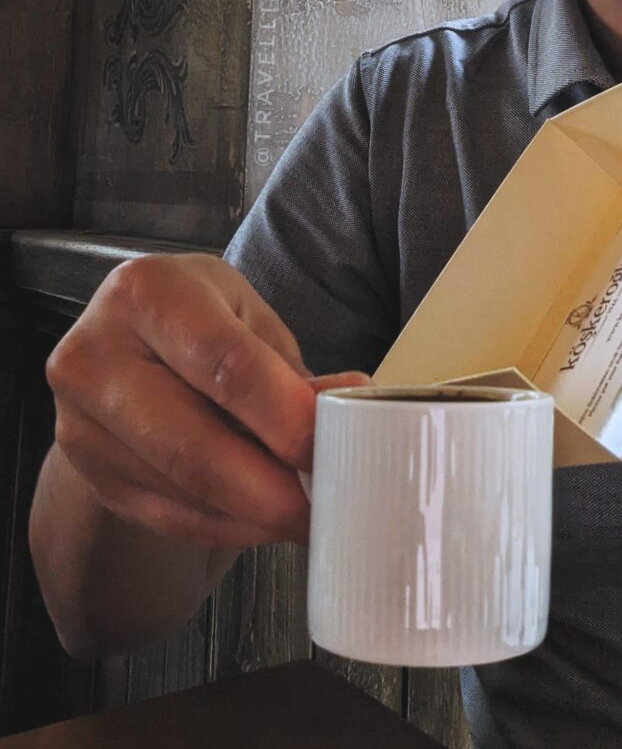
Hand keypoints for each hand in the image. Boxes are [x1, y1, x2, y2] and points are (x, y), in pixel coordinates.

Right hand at [46, 253, 369, 549]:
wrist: (127, 342)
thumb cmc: (200, 321)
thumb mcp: (248, 319)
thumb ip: (291, 370)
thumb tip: (349, 402)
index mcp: (147, 291)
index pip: (224, 364)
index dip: (282, 416)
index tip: (326, 449)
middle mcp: (95, 354)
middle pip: (190, 443)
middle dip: (267, 490)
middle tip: (321, 508)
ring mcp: (76, 420)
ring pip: (177, 489)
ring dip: (250, 515)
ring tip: (303, 514)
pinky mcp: (83, 469)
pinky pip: (162, 515)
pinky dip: (223, 526)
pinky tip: (260, 522)